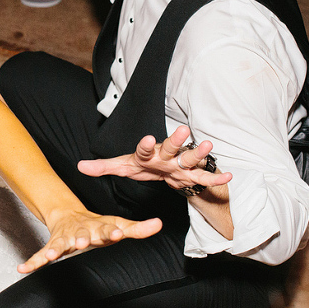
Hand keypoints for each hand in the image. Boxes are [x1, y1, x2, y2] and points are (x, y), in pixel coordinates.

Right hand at [21, 208, 160, 273]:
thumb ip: (138, 229)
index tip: (117, 234)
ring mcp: (64, 239)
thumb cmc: (98, 225)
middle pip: (81, 236)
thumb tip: (159, 224)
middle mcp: (80, 232)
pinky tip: (22, 268)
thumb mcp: (118, 225)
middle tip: (81, 242)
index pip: (107, 230)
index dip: (112, 233)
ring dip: (54, 250)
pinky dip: (31, 261)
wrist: (70, 215)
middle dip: (81, 239)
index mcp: (98, 228)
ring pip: (59, 244)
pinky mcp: (52, 245)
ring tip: (48, 256)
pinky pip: (39, 255)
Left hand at [78, 125, 232, 191]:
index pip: (144, 149)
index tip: (146, 138)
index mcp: (148, 155)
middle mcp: (165, 156)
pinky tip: (229, 175)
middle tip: (183, 130)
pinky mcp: (190, 175)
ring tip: (207, 145)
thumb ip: (103, 166)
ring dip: (199, 153)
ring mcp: (180, 165)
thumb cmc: (142, 165)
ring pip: (190, 159)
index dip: (144, 145)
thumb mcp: (122, 166)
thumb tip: (79, 166)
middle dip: (176, 140)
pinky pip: (203, 178)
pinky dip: (215, 177)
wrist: (163, 166)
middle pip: (171, 148)